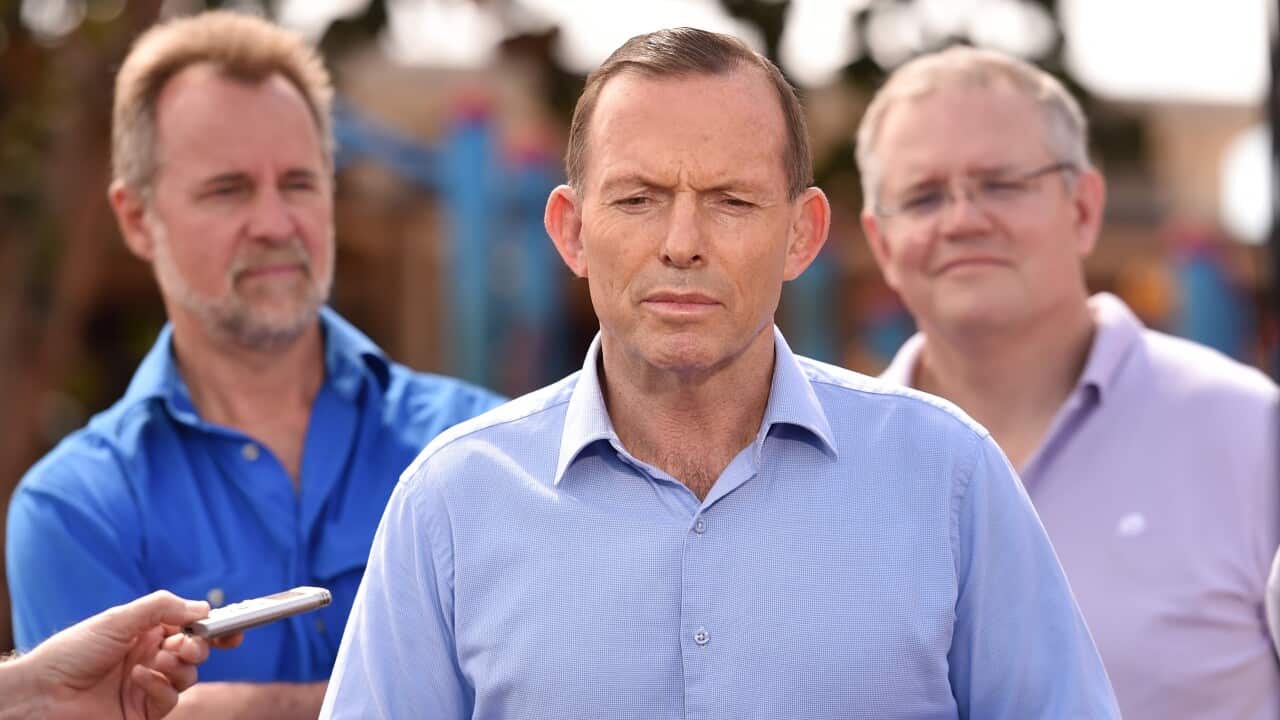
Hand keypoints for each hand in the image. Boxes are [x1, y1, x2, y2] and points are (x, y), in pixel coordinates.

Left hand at [27, 590, 241, 719]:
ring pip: (188, 676)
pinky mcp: (144, 712)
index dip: (214, 627)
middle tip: (186, 644)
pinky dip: (160, 686)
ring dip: (179, 665)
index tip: (233, 627)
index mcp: (146, 632)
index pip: (190, 627)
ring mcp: (149, 685)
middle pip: (196, 650)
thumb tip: (203, 609)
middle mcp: (151, 657)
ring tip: (159, 661)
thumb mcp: (118, 619)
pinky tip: (140, 678)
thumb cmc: (72, 652)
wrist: (42, 694)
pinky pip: (170, 699)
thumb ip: (163, 608)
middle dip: (199, 645)